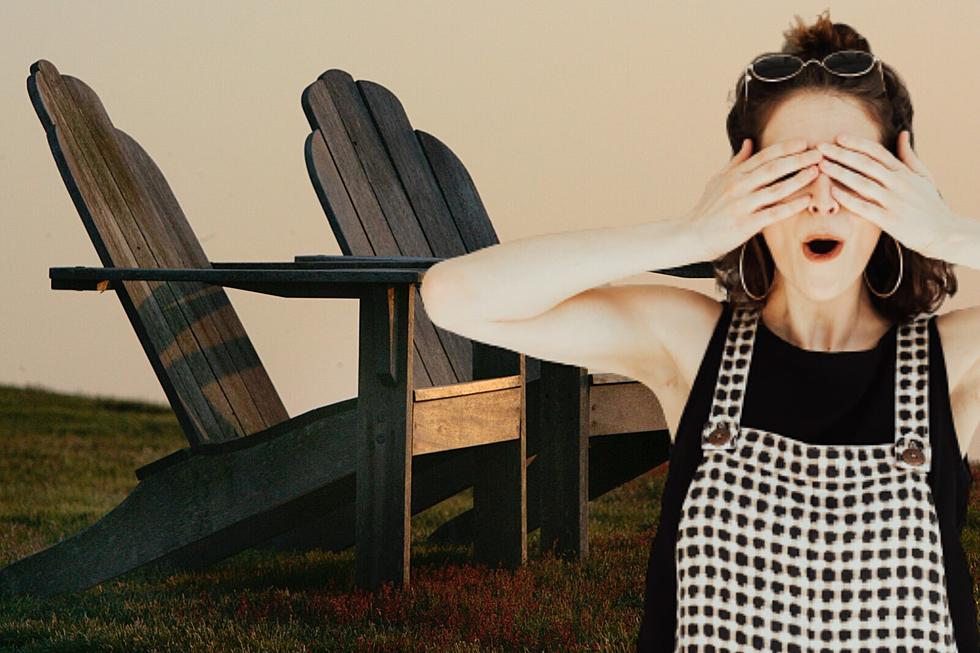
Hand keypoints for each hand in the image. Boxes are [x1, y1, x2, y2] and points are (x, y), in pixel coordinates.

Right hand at [686, 137, 821, 260]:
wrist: (691, 236)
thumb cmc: (707, 209)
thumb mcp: (717, 180)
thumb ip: (736, 162)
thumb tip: (750, 141)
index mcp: (733, 175)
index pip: (763, 156)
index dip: (784, 148)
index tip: (803, 142)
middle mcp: (737, 187)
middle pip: (773, 169)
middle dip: (798, 160)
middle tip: (818, 153)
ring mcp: (741, 206)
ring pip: (775, 190)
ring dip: (798, 179)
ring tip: (816, 172)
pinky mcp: (744, 225)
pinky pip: (773, 214)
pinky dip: (791, 207)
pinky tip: (806, 201)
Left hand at [815, 131, 957, 258]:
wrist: (944, 232)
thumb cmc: (930, 203)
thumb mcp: (924, 176)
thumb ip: (909, 156)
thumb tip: (902, 133)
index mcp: (904, 172)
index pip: (877, 152)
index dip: (857, 143)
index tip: (838, 137)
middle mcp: (898, 183)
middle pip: (866, 164)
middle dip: (842, 154)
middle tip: (821, 148)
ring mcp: (893, 201)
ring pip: (862, 182)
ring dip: (840, 173)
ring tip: (822, 166)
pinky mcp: (889, 220)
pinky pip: (864, 207)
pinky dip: (848, 199)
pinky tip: (832, 192)